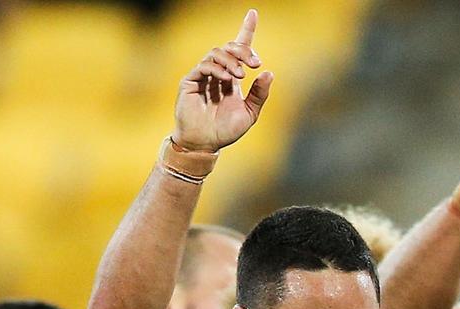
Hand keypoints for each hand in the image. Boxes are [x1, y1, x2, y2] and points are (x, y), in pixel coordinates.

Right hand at [173, 9, 272, 153]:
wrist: (205, 144)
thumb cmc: (226, 131)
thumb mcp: (250, 113)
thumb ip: (260, 94)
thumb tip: (268, 72)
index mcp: (232, 77)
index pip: (239, 48)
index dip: (246, 30)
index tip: (253, 13)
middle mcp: (218, 73)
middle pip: (229, 47)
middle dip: (243, 50)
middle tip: (255, 63)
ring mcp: (203, 75)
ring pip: (216, 53)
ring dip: (231, 60)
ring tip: (240, 76)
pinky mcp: (190, 80)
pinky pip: (204, 65)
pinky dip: (218, 68)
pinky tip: (227, 79)